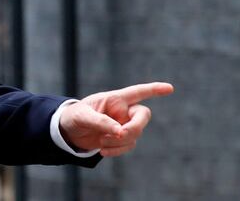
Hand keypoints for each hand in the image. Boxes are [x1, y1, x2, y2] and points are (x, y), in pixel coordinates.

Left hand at [59, 82, 173, 157]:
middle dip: (134, 127)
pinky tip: (103, 151)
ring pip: (136, 134)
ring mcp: (124, 124)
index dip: (154, 89)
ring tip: (101, 142)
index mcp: (115, 98)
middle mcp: (123, 110)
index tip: (170, 88)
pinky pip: (129, 145)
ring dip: (120, 141)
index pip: (138, 92)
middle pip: (143, 116)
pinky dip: (118, 150)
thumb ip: (101, 122)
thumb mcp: (83, 116)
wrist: (69, 132)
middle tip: (119, 135)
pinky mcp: (121, 138)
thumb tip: (120, 133)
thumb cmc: (74, 117)